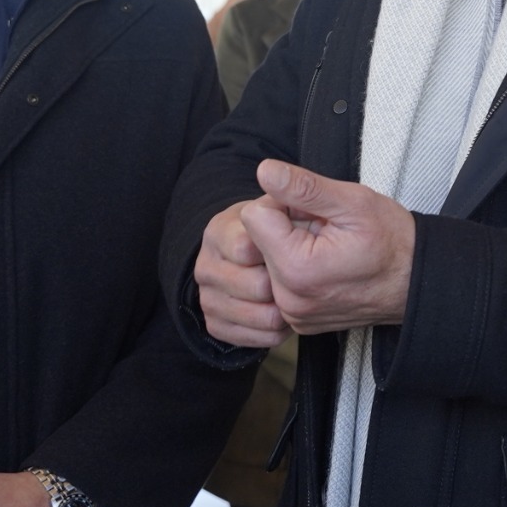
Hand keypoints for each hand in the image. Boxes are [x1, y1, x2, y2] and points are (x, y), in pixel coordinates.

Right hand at [196, 199, 286, 348]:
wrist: (278, 255)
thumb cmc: (292, 225)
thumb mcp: (300, 202)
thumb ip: (293, 187)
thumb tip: (268, 169)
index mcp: (219, 230)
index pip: (247, 247)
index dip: (278, 248)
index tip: (295, 241)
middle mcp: (206, 264)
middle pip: (256, 286)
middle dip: (285, 279)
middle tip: (297, 268)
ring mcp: (208, 296)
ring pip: (259, 316)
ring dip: (286, 308)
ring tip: (294, 289)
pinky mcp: (217, 323)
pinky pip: (254, 338)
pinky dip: (277, 331)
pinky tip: (285, 312)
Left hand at [236, 160, 416, 336]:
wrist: (417, 282)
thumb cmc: (393, 241)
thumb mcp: (353, 203)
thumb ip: (304, 187)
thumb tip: (265, 171)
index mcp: (296, 268)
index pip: (254, 215)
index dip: (283, 202)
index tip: (314, 210)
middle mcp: (288, 299)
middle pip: (257, 241)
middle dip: (286, 227)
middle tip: (326, 231)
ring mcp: (293, 314)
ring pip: (266, 262)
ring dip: (290, 248)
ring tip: (328, 250)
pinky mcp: (298, 320)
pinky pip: (279, 284)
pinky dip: (297, 270)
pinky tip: (326, 267)